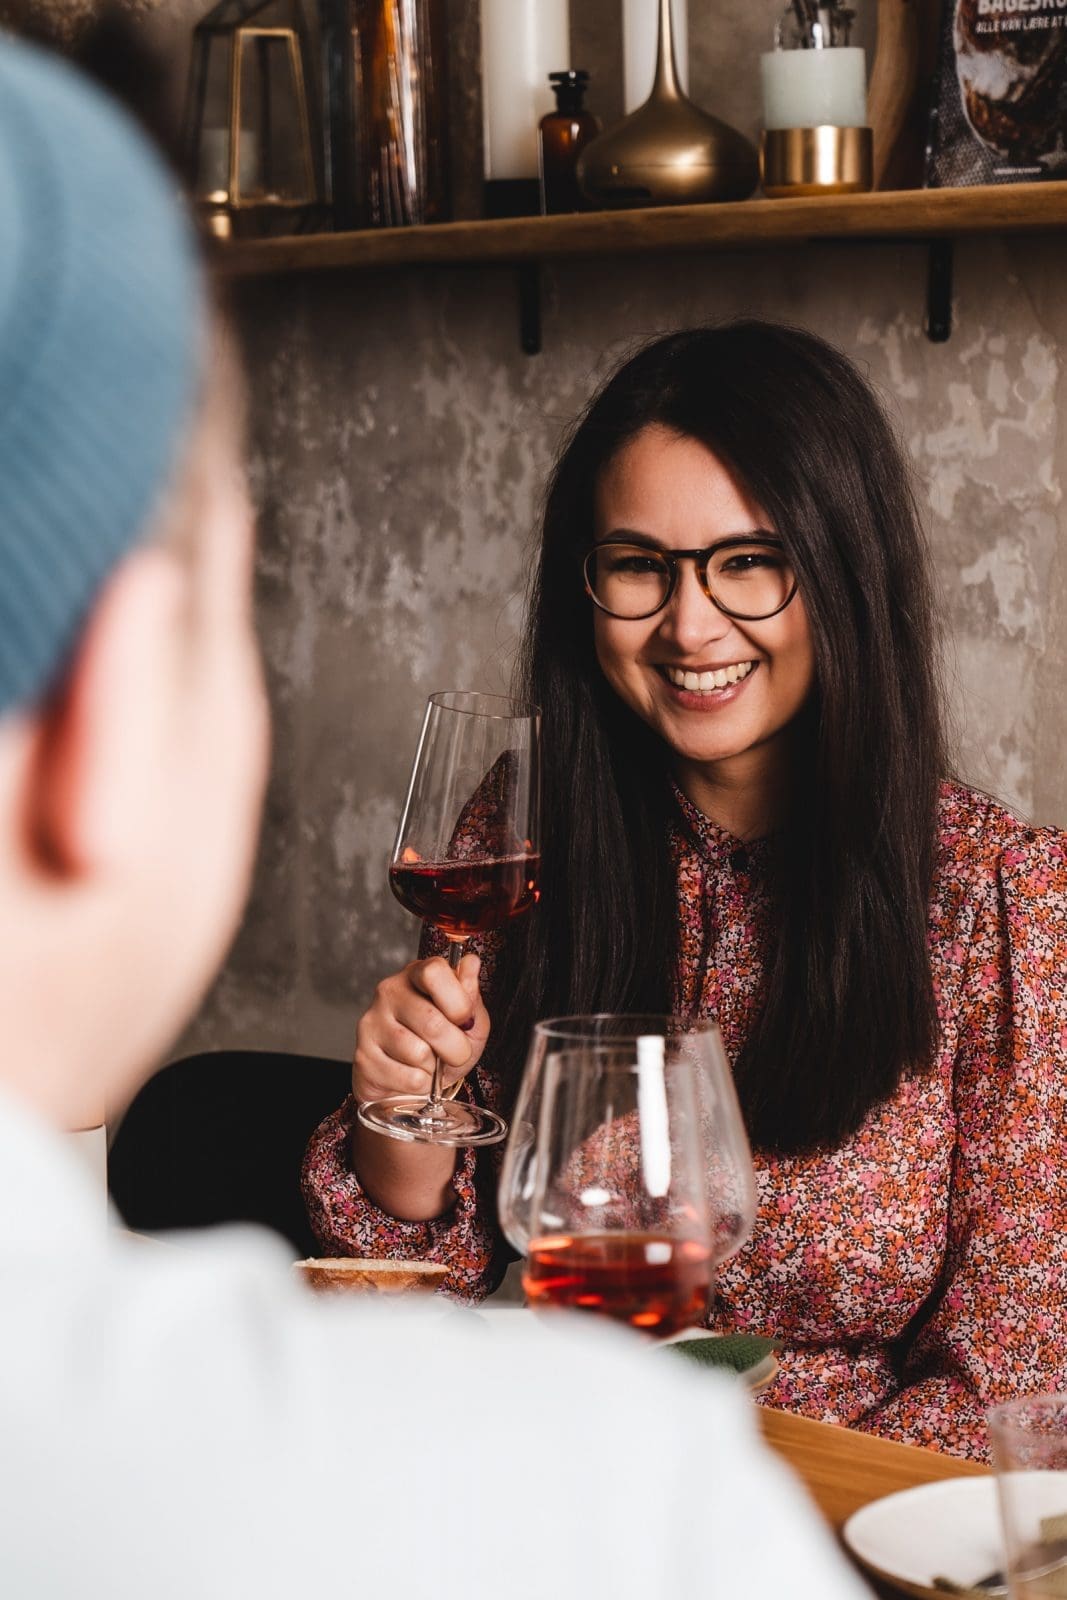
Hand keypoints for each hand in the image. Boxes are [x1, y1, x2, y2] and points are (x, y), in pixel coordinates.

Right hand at [352, 953, 488, 1106]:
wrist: (414, 1084)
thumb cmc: (444, 1045)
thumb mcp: (469, 1019)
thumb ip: (470, 995)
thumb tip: (471, 962)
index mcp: (417, 975)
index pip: (434, 972)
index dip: (458, 1002)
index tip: (464, 1020)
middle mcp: (389, 991)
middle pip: (431, 1021)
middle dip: (456, 1047)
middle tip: (457, 1053)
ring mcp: (372, 1022)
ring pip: (418, 1052)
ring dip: (435, 1067)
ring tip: (430, 1062)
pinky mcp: (364, 1056)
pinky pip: (406, 1077)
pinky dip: (421, 1083)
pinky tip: (414, 1074)